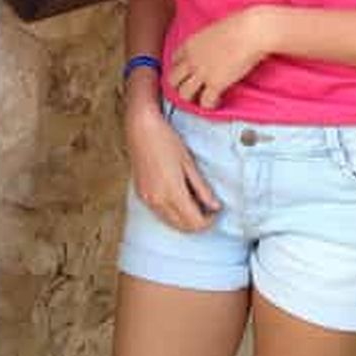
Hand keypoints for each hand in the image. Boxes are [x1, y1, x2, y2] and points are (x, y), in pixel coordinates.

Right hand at [126, 102, 219, 231]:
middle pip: (183, 227)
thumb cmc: (166, 140)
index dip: (209, 221)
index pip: (195, 223)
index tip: (215, 210)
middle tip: (207, 208)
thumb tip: (215, 206)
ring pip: (170, 223)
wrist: (140, 128)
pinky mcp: (141, 195)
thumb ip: (202, 188)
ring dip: (184, 220)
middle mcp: (158, 201)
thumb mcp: (189, 163)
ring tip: (194, 202)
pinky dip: (172, 213)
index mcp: (172, 193)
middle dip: (198, 223)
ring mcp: (147, 199)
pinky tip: (178, 198)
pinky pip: (160, 214)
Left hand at [168, 8, 272, 109]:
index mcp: (190, 44)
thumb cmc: (239, 24)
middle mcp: (191, 59)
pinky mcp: (216, 84)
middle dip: (180, 85)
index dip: (181, 68)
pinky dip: (210, 105)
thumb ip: (208, 41)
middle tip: (191, 89)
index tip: (189, 72)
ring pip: (184, 94)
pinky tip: (217, 101)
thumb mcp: (213, 30)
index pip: (174, 60)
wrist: (250, 32)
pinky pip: (205, 102)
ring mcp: (201, 73)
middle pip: (173, 80)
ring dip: (192, 98)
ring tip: (202, 98)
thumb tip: (214, 46)